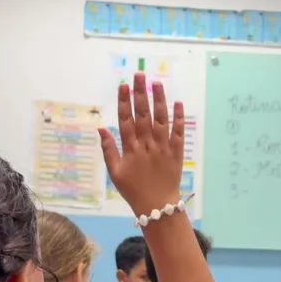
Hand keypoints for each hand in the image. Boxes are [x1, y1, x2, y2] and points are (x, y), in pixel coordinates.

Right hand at [99, 73, 184, 215]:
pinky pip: (178, 132)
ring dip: (159, 100)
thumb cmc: (133, 190)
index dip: (124, 102)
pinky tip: (178, 103)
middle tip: (140, 75)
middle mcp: (147, 145)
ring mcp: (163, 147)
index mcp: (130, 149)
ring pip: (161, 119)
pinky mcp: (177, 152)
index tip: (123, 85)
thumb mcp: (115, 172)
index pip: (126, 120)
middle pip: (143, 115)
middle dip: (141, 94)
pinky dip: (179, 118)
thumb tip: (101, 128)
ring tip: (156, 82)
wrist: (158, 206)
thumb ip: (109, 150)